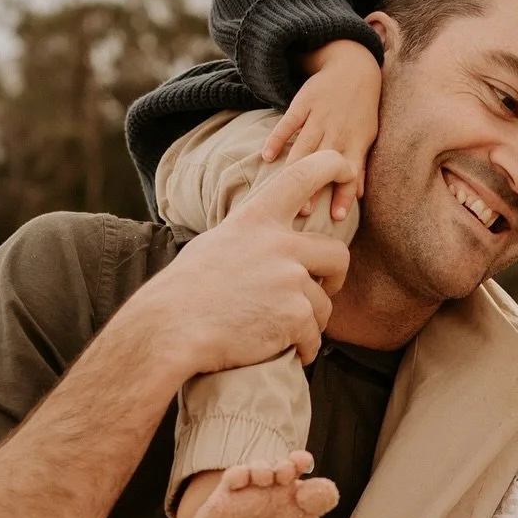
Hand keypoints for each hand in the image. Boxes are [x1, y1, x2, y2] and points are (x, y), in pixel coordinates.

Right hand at [133, 149, 352, 379]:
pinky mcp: (295, 315)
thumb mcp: (216, 244)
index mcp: (256, 220)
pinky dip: (302, 349)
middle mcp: (279, 244)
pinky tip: (283, 351)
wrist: (170, 329)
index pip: (301, 177)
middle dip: (335, 277)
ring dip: (308, 322)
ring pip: (324, 304)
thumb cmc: (184, 291)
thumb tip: (271, 240)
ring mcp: (290, 279)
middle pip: (338, 253)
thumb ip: (251, 237)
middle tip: (323, 290)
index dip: (331, 165)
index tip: (347, 168)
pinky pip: (314, 337)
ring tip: (279, 332)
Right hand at [263, 41, 381, 222]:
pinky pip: (288, 123)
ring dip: (295, 169)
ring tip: (284, 192)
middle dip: (314, 187)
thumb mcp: (367, 135)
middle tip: (303, 213)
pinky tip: (267, 156)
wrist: (353, 67)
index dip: (344, 195)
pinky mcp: (302, 103)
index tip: (337, 218)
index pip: (350, 172)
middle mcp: (337, 130)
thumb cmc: (361, 109)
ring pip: (304, 146)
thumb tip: (358, 195)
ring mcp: (318, 116)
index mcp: (355, 141)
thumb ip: (359, 164)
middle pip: (324, 163)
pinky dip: (276, 139)